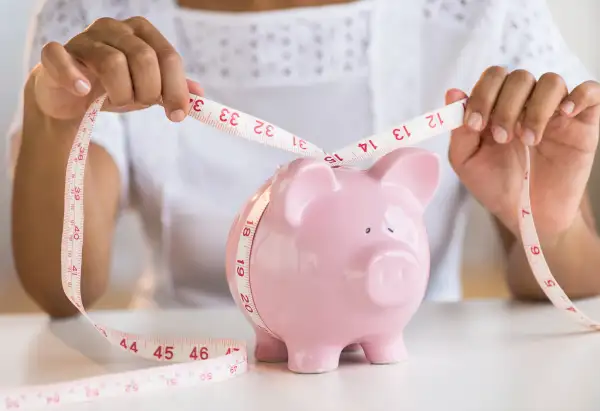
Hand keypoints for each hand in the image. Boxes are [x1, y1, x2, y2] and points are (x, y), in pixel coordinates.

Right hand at [31, 16, 202, 121]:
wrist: (73, 96)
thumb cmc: (114, 86)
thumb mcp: (149, 89)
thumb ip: (173, 89)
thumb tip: (200, 95)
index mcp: (141, 32)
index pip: (168, 56)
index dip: (176, 89)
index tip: (177, 115)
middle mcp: (114, 28)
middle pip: (144, 58)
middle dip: (148, 91)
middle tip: (140, 104)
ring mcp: (84, 39)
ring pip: (112, 62)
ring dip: (121, 93)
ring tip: (117, 102)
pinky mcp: (57, 55)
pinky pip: (62, 58)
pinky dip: (75, 77)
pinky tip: (85, 92)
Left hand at [447, 66, 599, 240]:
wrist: (530, 216)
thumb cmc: (497, 187)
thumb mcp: (468, 162)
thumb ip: (459, 130)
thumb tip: (453, 93)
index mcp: (497, 107)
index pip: (493, 78)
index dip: (483, 94)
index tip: (475, 124)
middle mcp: (526, 104)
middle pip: (519, 78)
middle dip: (505, 106)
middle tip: (502, 138)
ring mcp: (555, 112)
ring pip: (551, 82)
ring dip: (535, 109)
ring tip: (528, 140)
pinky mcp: (583, 123)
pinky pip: (590, 92)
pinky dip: (578, 96)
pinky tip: (564, 115)